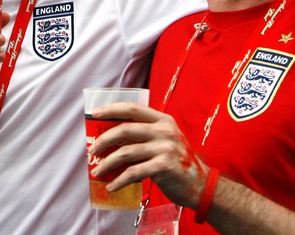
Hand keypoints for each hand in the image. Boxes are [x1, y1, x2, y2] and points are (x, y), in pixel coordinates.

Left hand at [88, 102, 207, 208]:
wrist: (201, 185)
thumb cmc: (177, 162)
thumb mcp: (165, 141)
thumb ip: (144, 135)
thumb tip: (110, 138)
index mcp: (163, 120)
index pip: (133, 108)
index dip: (112, 109)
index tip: (94, 114)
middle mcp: (164, 131)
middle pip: (125, 130)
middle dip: (103, 140)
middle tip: (92, 150)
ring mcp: (165, 148)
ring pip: (125, 153)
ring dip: (107, 164)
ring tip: (97, 171)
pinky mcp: (164, 166)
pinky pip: (133, 172)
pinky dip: (119, 180)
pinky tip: (111, 185)